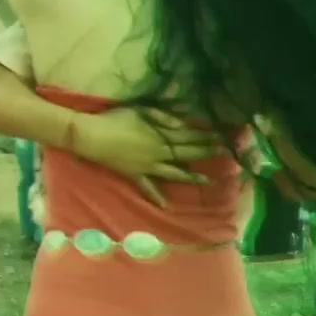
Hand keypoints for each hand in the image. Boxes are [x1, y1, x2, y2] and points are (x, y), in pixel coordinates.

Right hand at [67, 107, 218, 207]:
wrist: (92, 136)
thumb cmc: (115, 119)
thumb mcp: (141, 110)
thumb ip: (164, 116)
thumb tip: (185, 122)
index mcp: (160, 135)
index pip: (188, 135)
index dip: (206, 136)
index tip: (222, 137)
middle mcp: (159, 152)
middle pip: (186, 153)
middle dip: (206, 153)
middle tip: (224, 154)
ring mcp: (148, 166)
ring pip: (174, 173)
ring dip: (191, 177)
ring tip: (207, 181)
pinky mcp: (135, 175)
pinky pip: (147, 187)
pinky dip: (156, 196)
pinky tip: (166, 205)